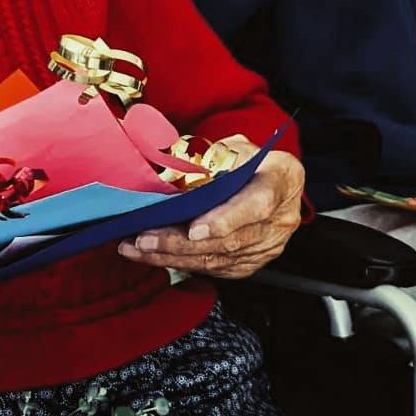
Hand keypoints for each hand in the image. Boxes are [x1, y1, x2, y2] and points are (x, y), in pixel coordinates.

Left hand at [117, 137, 303, 278]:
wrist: (278, 184)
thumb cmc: (255, 161)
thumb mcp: (238, 147)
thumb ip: (211, 155)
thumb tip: (170, 161)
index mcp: (279, 182)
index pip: (255, 206)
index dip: (224, 220)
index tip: (194, 230)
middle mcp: (279, 221)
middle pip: (228, 241)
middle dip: (180, 243)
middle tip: (144, 239)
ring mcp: (266, 247)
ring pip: (217, 260)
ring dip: (172, 257)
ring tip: (137, 249)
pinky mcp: (251, 263)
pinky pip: (214, 269)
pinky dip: (182, 264)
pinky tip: (154, 256)